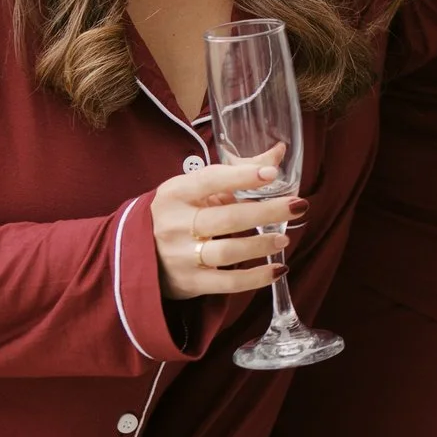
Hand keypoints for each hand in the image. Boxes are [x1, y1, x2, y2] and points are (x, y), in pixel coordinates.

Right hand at [152, 148, 299, 298]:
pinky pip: (227, 283)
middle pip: (227, 217)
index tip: (272, 173)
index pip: (210, 180)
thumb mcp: (196, 190)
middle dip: (266, 211)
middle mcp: (175, 224)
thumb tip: (278, 153)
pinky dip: (256, 278)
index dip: (242, 176)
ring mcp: (181, 256)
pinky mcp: (190, 282)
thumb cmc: (178, 214)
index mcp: (175, 193)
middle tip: (298, 205)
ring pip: (227, 251)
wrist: (139, 254)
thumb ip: (237, 172)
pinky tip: (278, 269)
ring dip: (261, 245)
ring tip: (284, 238)